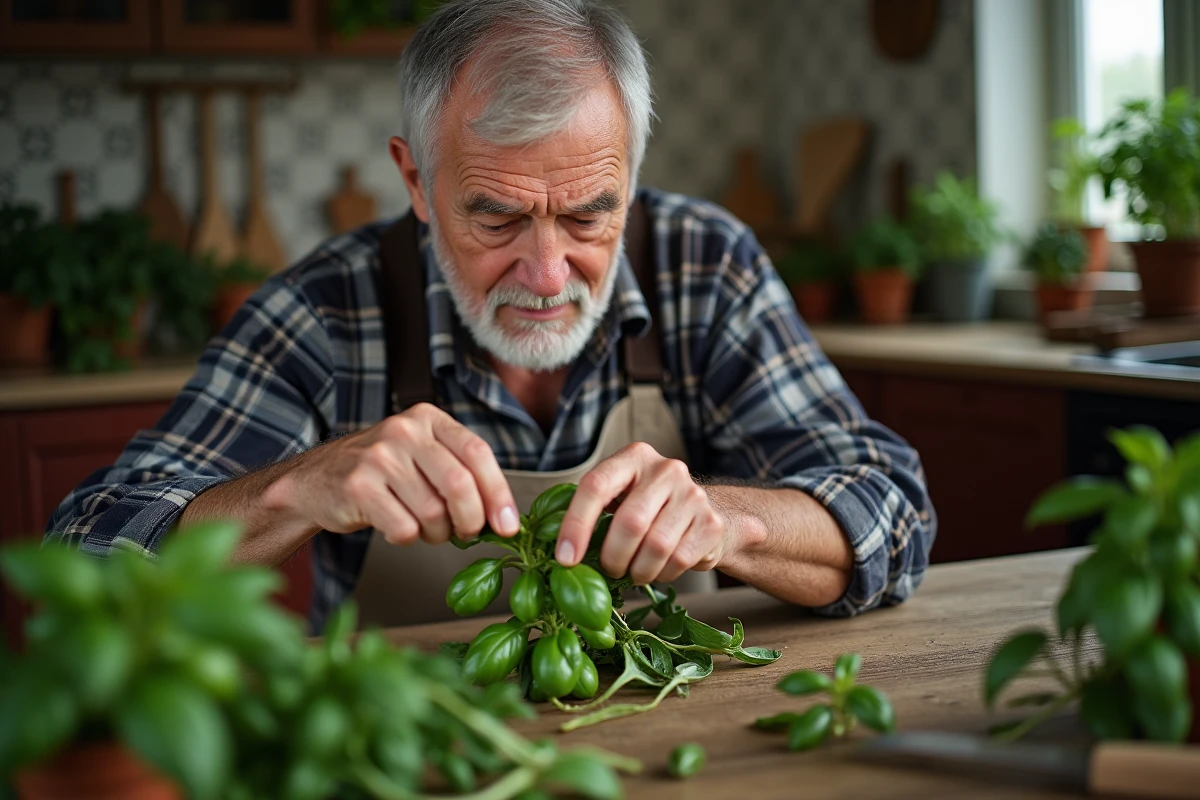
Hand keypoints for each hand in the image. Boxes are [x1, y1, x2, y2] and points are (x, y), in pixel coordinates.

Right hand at [268, 403, 519, 545]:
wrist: (315, 480)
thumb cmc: (381, 472)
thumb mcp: (422, 455)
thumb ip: (460, 472)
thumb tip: (503, 518)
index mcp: (428, 419)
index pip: (478, 454)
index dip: (499, 494)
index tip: (508, 525)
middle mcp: (404, 431)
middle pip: (460, 485)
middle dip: (471, 520)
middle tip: (466, 533)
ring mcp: (379, 457)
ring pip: (433, 513)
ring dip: (436, 533)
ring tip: (423, 526)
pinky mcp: (359, 486)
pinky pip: (404, 528)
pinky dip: (406, 537)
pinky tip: (395, 525)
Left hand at [555, 442, 727, 583]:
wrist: (706, 514)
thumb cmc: (648, 509)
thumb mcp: (619, 498)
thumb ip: (591, 513)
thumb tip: (552, 549)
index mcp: (633, 457)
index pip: (596, 486)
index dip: (576, 525)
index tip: (565, 560)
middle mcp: (665, 469)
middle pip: (629, 522)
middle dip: (612, 557)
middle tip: (608, 570)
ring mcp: (693, 495)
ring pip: (655, 546)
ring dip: (638, 570)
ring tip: (634, 571)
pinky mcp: (710, 523)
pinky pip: (678, 561)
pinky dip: (661, 575)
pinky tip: (658, 569)